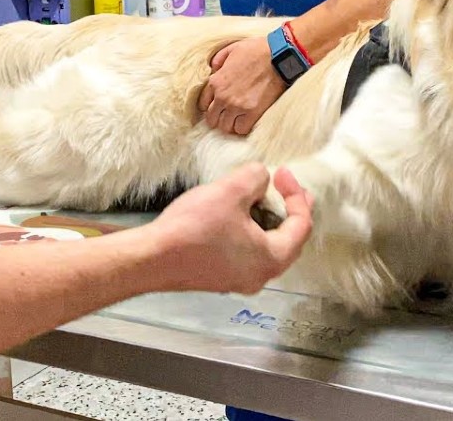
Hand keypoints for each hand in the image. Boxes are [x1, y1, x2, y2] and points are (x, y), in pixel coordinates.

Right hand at [146, 163, 313, 294]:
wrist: (151, 258)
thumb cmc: (193, 229)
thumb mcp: (230, 192)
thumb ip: (256, 178)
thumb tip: (262, 178)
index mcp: (271, 259)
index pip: (301, 225)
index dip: (297, 195)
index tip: (282, 173)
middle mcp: (260, 276)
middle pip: (288, 240)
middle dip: (289, 210)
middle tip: (286, 187)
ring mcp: (238, 280)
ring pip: (266, 247)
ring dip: (267, 220)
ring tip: (262, 197)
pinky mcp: (219, 277)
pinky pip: (247, 252)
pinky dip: (250, 231)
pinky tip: (236, 215)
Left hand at [197, 36, 285, 135]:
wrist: (279, 56)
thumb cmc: (257, 50)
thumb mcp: (231, 48)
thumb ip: (218, 59)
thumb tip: (213, 68)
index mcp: (216, 81)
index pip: (203, 104)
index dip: (210, 106)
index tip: (218, 106)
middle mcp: (223, 96)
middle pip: (212, 119)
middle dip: (218, 118)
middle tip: (227, 115)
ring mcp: (237, 106)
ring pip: (225, 127)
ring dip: (230, 124)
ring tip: (237, 119)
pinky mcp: (253, 112)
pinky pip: (241, 129)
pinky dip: (242, 127)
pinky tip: (246, 121)